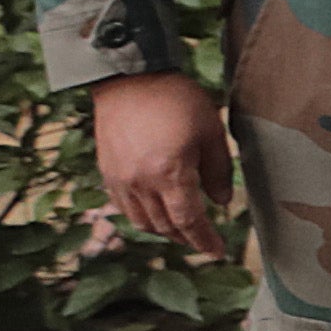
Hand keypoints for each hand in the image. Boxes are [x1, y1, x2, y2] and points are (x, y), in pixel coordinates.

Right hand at [92, 73, 238, 254]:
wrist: (130, 79)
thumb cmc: (176, 100)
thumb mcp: (210, 131)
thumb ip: (218, 170)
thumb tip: (222, 202)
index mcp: (170, 174)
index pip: (189, 221)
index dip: (204, 240)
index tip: (217, 251)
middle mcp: (141, 183)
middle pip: (165, 226)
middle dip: (187, 238)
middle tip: (204, 241)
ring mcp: (121, 180)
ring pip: (143, 221)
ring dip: (165, 231)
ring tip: (182, 230)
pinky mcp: (108, 173)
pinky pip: (125, 207)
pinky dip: (143, 217)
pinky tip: (155, 212)